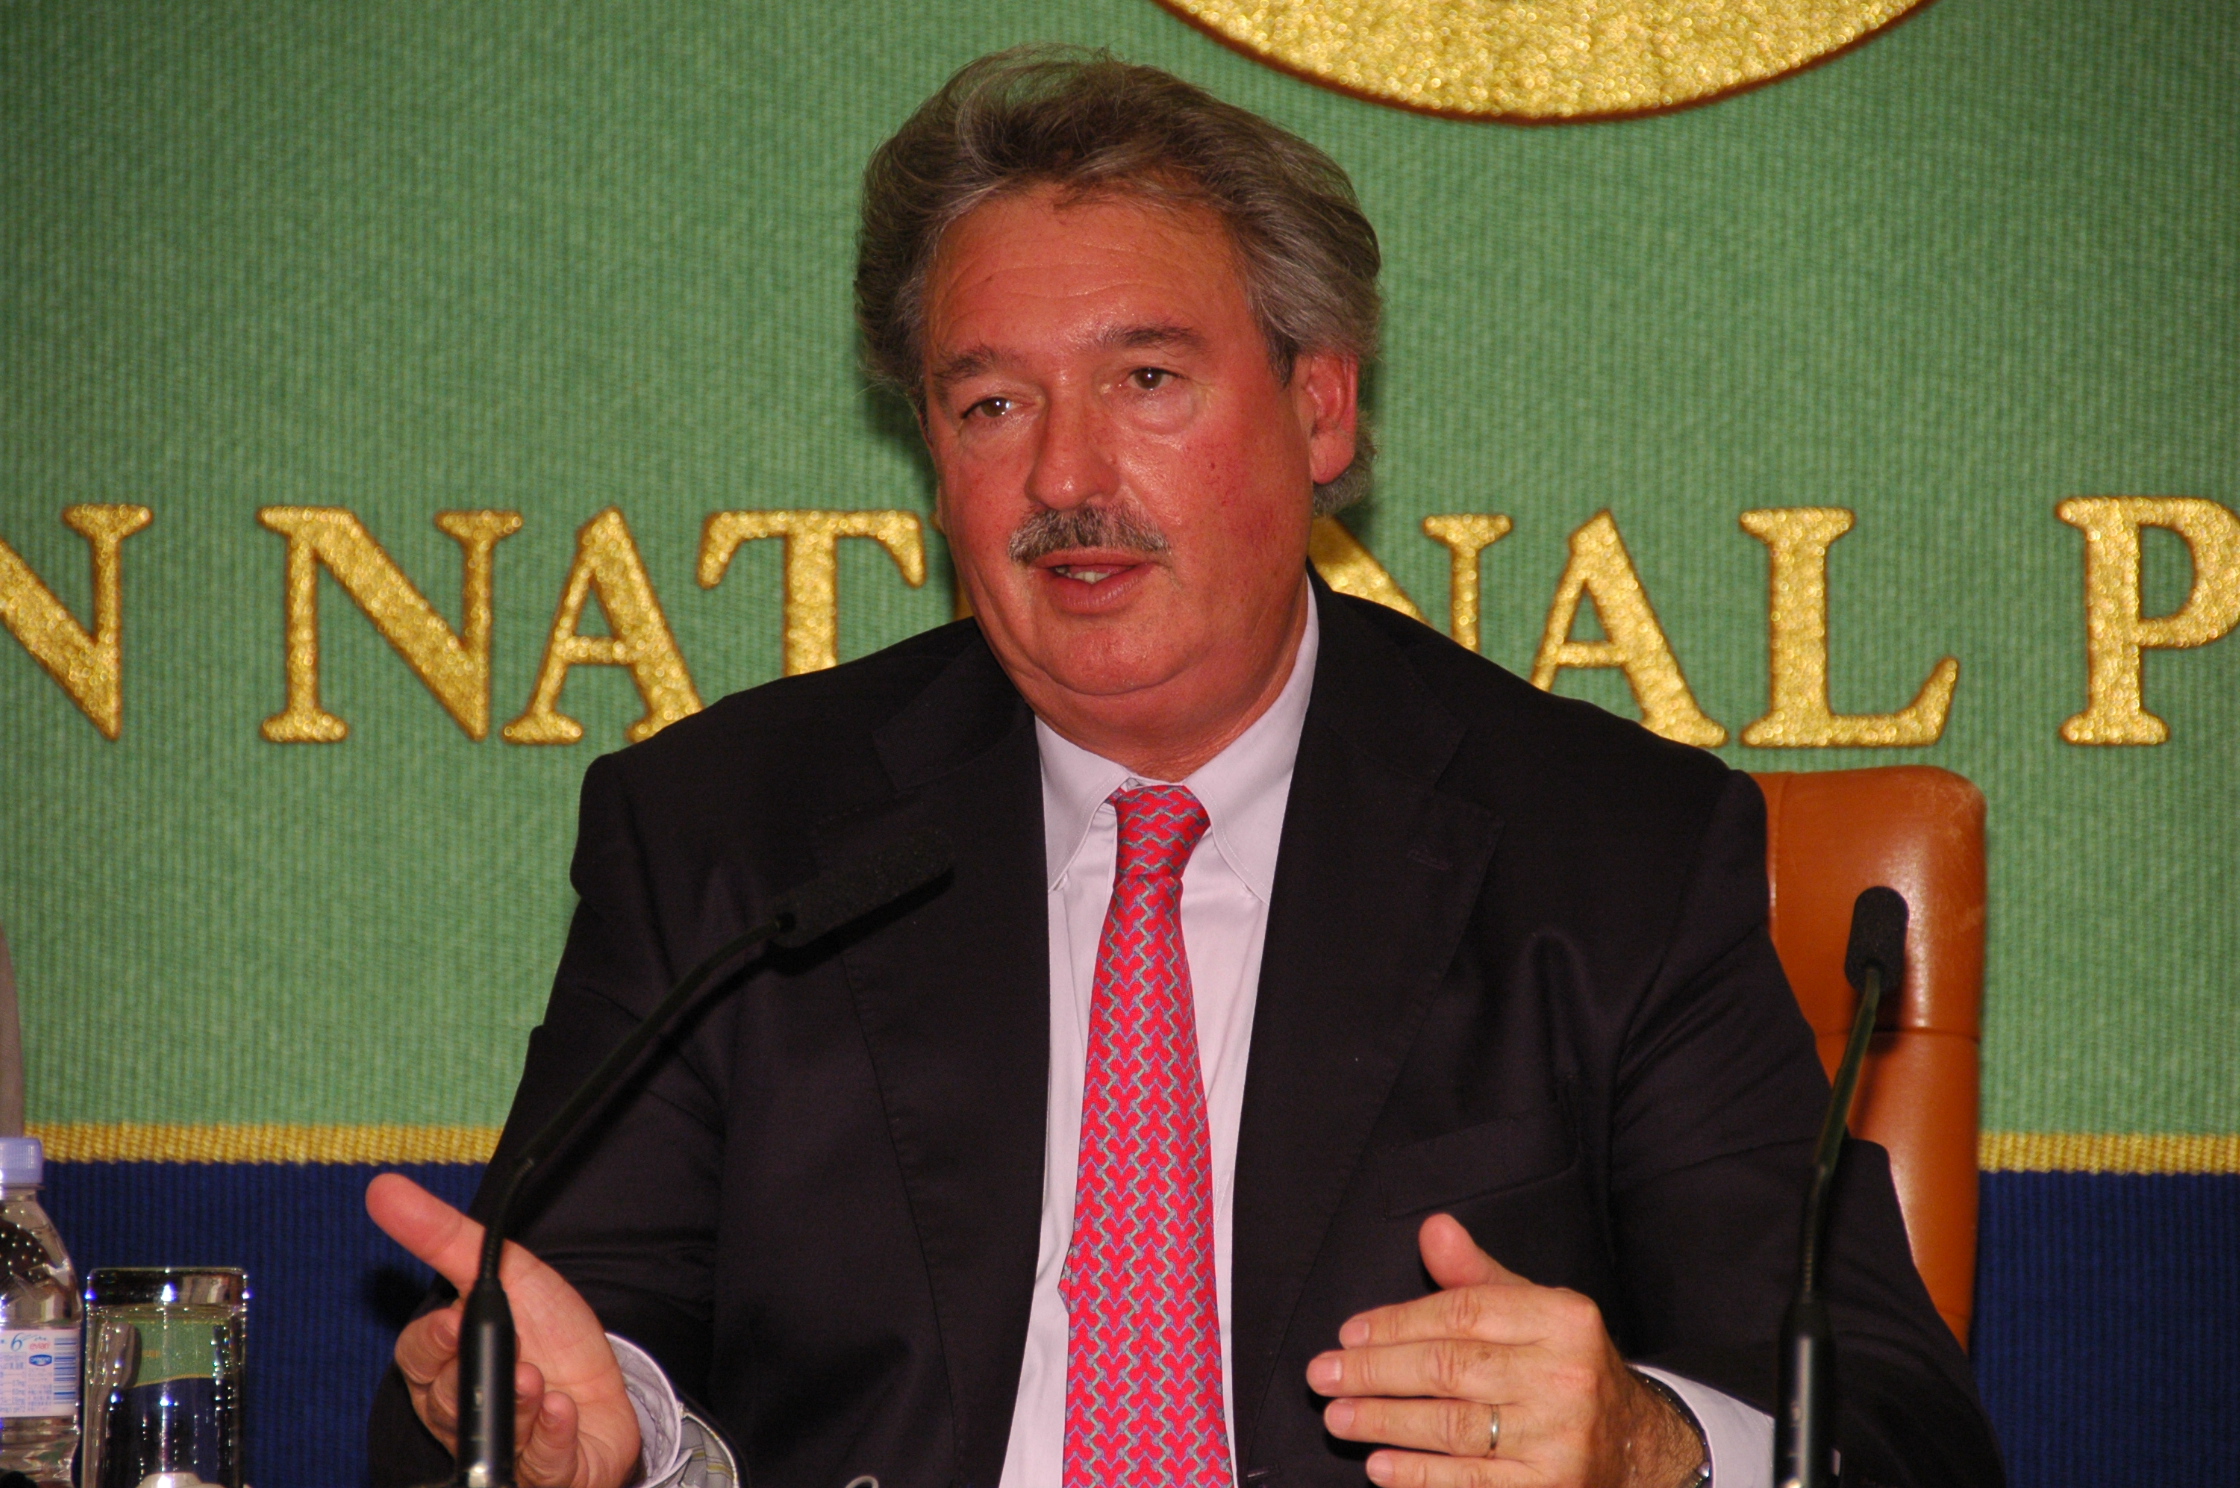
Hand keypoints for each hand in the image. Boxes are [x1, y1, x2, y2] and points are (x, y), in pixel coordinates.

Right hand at [366, 1172, 642, 1487]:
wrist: (603, 1385)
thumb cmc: (544, 1333)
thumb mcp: (502, 1273)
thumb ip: (443, 1237)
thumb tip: (383, 1189)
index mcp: (443, 1369)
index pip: (419, 1359)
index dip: (433, 1341)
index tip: (452, 1319)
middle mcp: (464, 1415)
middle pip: (448, 1401)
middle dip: (471, 1377)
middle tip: (504, 1352)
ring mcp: (505, 1448)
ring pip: (494, 1437)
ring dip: (517, 1407)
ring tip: (536, 1381)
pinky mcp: (550, 1473)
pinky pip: (542, 1467)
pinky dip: (550, 1441)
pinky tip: (561, 1412)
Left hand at [1307, 1214, 1702, 1486]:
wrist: (1636, 1445)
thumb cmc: (1565, 1367)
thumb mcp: (1534, 1309)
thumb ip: (1476, 1276)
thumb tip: (1432, 1229)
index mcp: (1562, 1319)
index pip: (1463, 1313)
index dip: (1397, 1323)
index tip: (1349, 1333)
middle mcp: (1565, 1376)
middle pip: (1450, 1369)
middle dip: (1376, 1373)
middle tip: (1324, 1375)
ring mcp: (1559, 1438)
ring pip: (1453, 1427)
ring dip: (1385, 1422)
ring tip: (1339, 1416)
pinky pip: (1471, 1482)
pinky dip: (1420, 1475)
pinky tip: (1380, 1465)